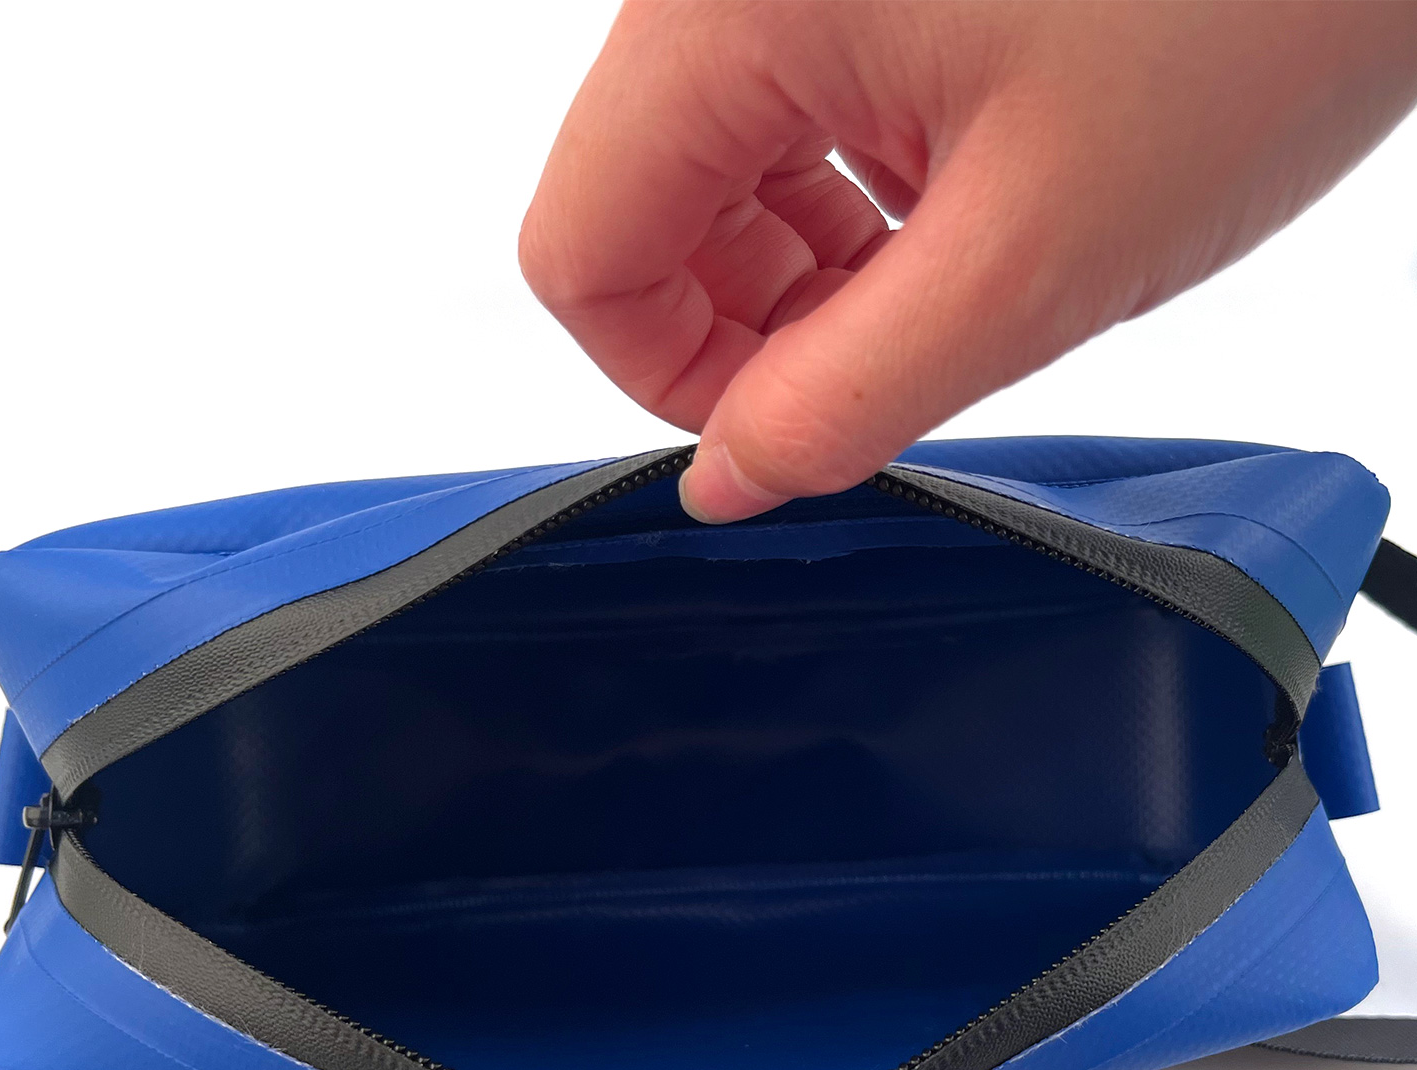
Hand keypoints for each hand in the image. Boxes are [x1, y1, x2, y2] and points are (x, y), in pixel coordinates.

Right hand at [520, 0, 1416, 521]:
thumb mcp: (1030, 260)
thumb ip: (845, 399)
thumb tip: (729, 480)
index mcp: (735, 9)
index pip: (582, 250)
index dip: (665, 378)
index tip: (779, 427)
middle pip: (642, 204)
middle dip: (746, 325)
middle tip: (885, 367)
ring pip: (722, 161)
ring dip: (811, 266)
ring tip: (951, 280)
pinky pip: (803, 99)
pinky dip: (862, 189)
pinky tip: (967, 204)